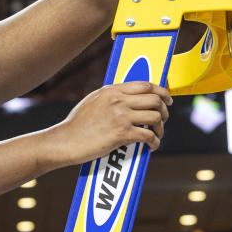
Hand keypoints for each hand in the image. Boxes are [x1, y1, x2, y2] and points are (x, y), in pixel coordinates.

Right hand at [47, 81, 171, 166]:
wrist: (65, 141)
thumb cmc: (76, 125)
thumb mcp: (92, 101)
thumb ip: (110, 96)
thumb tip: (125, 96)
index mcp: (111, 90)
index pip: (145, 85)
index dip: (162, 91)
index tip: (167, 99)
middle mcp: (118, 100)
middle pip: (155, 99)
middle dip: (165, 110)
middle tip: (164, 119)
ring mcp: (120, 116)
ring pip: (155, 117)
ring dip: (161, 127)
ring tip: (157, 134)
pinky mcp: (121, 134)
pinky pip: (148, 136)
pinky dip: (155, 142)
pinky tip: (151, 146)